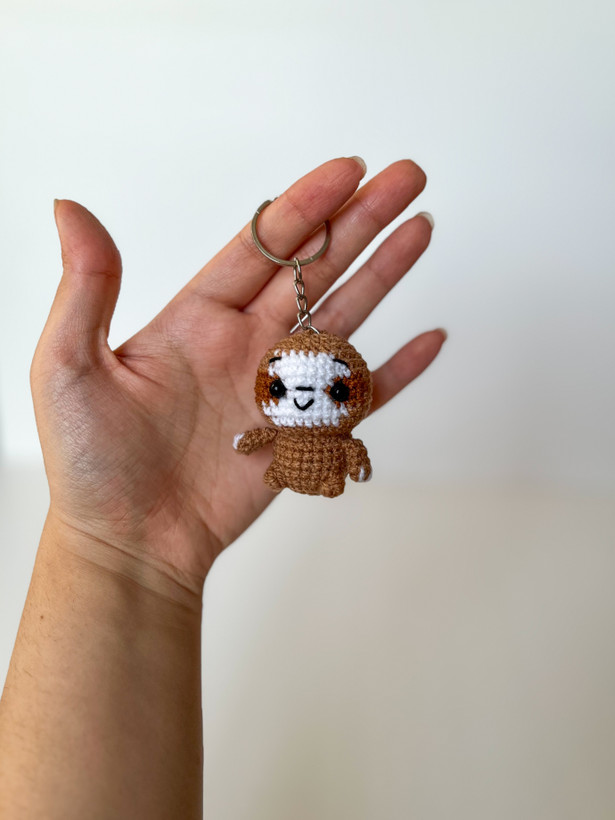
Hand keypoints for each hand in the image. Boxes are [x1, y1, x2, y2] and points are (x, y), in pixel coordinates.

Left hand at [30, 157, 443, 593]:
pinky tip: (429, 337)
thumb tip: (72, 209)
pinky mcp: (303, 435)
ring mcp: (278, 389)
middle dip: (360, 222)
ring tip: (421, 229)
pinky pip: (360, 396)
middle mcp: (244, 344)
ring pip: (344, 318)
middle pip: (316, 269)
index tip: (348, 170)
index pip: (261, 247)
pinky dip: (397, 369)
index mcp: (196, 320)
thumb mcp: (67, 367)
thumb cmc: (92, 464)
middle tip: (405, 179)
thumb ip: (86, 288)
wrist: (132, 543)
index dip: (305, 206)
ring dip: (385, 274)